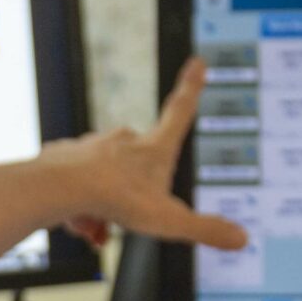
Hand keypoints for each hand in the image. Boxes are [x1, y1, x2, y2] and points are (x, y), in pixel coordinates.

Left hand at [43, 57, 248, 250]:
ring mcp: (93, 145)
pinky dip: (79, 201)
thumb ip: (206, 230)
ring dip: (105, 201)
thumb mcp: (170, 221)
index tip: (198, 62)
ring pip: (106, 175)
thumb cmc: (115, 200)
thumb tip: (241, 238)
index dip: (192, 86)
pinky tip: (76, 217)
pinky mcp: (65, 155)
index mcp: (154, 149)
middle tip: (130, 216)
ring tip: (98, 224)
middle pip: (139, 162)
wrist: (60, 188)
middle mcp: (124, 140)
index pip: (181, 111)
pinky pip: (77, 179)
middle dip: (136, 191)